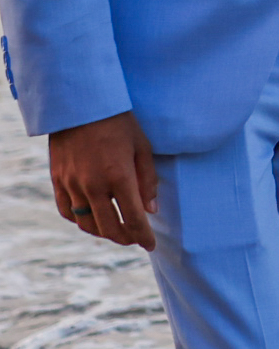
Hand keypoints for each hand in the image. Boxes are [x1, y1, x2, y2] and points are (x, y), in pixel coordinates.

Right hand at [48, 110, 158, 248]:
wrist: (81, 103)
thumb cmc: (118, 122)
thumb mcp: (142, 146)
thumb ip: (148, 180)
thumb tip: (150, 210)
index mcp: (119, 176)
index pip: (133, 219)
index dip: (143, 237)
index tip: (151, 245)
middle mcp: (93, 185)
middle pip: (109, 228)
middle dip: (126, 238)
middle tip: (135, 239)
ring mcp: (72, 184)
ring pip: (86, 224)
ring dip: (103, 233)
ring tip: (115, 230)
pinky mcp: (58, 180)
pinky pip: (67, 211)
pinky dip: (79, 220)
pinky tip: (91, 218)